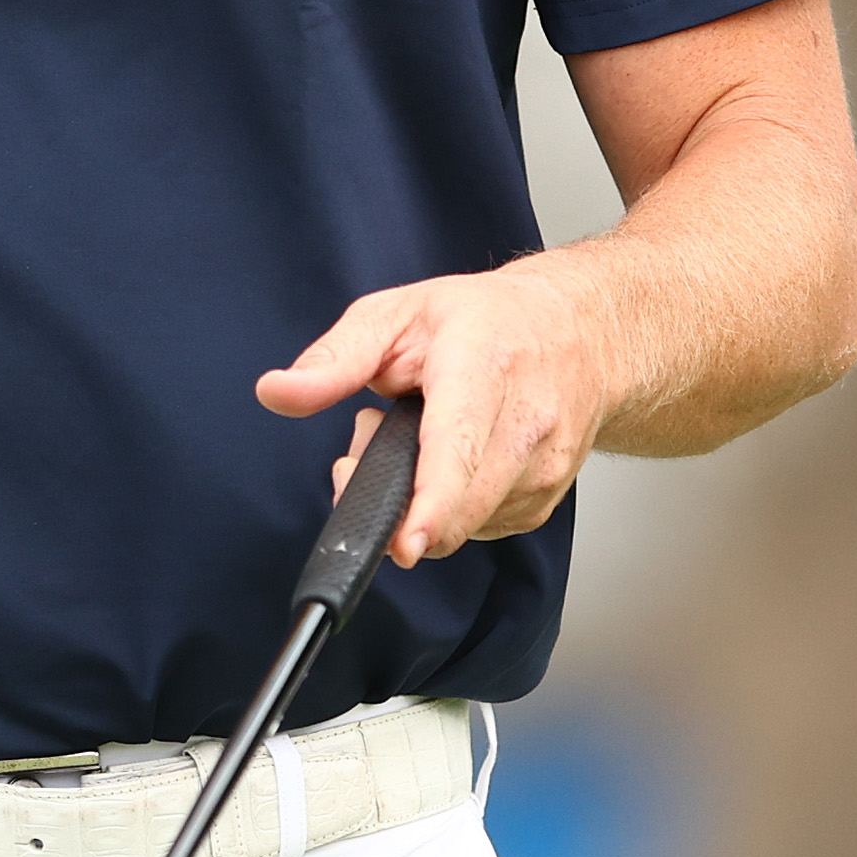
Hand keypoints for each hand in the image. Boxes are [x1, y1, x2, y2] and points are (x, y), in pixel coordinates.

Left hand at [258, 251, 629, 566]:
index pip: (459, 447)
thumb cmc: (485, 321)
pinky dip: (449, 509)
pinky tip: (449, 462)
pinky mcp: (544, 500)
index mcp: (483, 367)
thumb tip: (276, 392)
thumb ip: (334, 360)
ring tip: (419, 440)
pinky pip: (478, 529)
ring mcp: (543, 468)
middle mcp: (526, 422)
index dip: (431, 502)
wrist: (581, 330)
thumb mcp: (396, 315)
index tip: (405, 542)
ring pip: (460, 525)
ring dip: (419, 503)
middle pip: (457, 504)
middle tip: (373, 441)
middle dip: (393, 499)